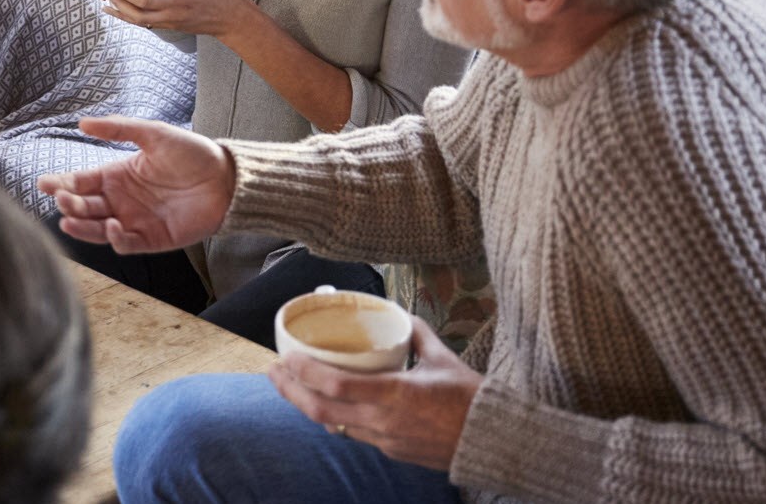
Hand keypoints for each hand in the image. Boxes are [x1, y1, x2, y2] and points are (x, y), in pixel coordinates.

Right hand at [36, 115, 234, 252]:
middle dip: (68, 205)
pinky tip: (112, 226)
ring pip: (98, 228)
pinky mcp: (152, 239)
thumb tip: (82, 122)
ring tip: (69, 220)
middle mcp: (120, 200)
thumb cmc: (192, 153)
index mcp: (116, 176)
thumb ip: (118, 128)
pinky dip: (115, 238)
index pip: (81, 182)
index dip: (61, 183)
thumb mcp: (153, 134)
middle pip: (84, 207)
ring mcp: (134, 221)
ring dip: (83, 226)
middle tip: (60, 200)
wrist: (227, 179)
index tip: (43, 183)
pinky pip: (127, 243)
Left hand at [268, 318, 480, 471]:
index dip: (304, 372)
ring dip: (308, 406)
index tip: (285, 356)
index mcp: (394, 394)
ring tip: (290, 386)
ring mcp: (386, 441)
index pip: (335, 386)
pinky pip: (354, 434)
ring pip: (334, 425)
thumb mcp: (441, 357)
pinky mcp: (391, 452)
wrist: (493, 440)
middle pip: (321, 411)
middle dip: (290, 391)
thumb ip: (415, 333)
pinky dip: (334, 418)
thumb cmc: (470, 397)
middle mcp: (384, 421)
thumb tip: (398, 312)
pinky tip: (326, 404)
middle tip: (272, 371)